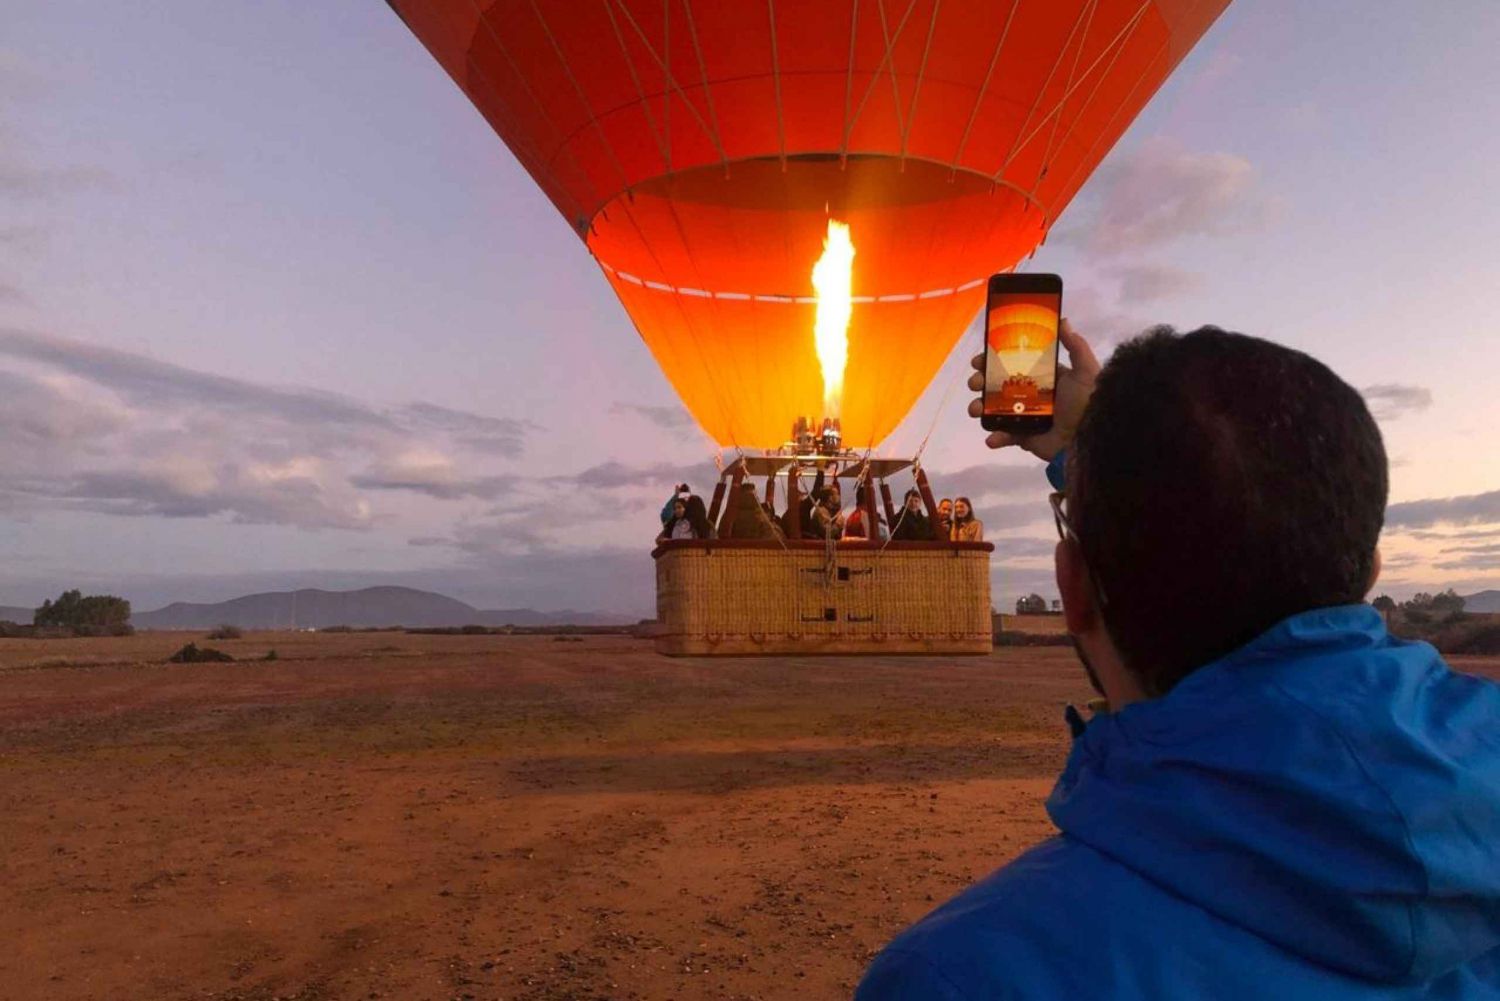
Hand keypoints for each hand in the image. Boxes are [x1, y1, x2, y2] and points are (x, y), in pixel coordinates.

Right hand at [967, 318, 1100, 459]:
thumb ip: (1076, 346)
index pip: (1013, 364)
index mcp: (1042, 377)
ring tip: (975, 410)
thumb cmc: (1086, 401)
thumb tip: (1063, 320)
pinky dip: (995, 437)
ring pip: (994, 409)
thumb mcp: (1085, 371)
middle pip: (998, 385)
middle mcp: (1030, 395)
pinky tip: (992, 438)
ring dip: (980, 408)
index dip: (993, 360)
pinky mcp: (1024, 437)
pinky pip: (1005, 436)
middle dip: (981, 382)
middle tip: (975, 382)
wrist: (1088, 437)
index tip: (979, 359)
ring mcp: (1024, 416)